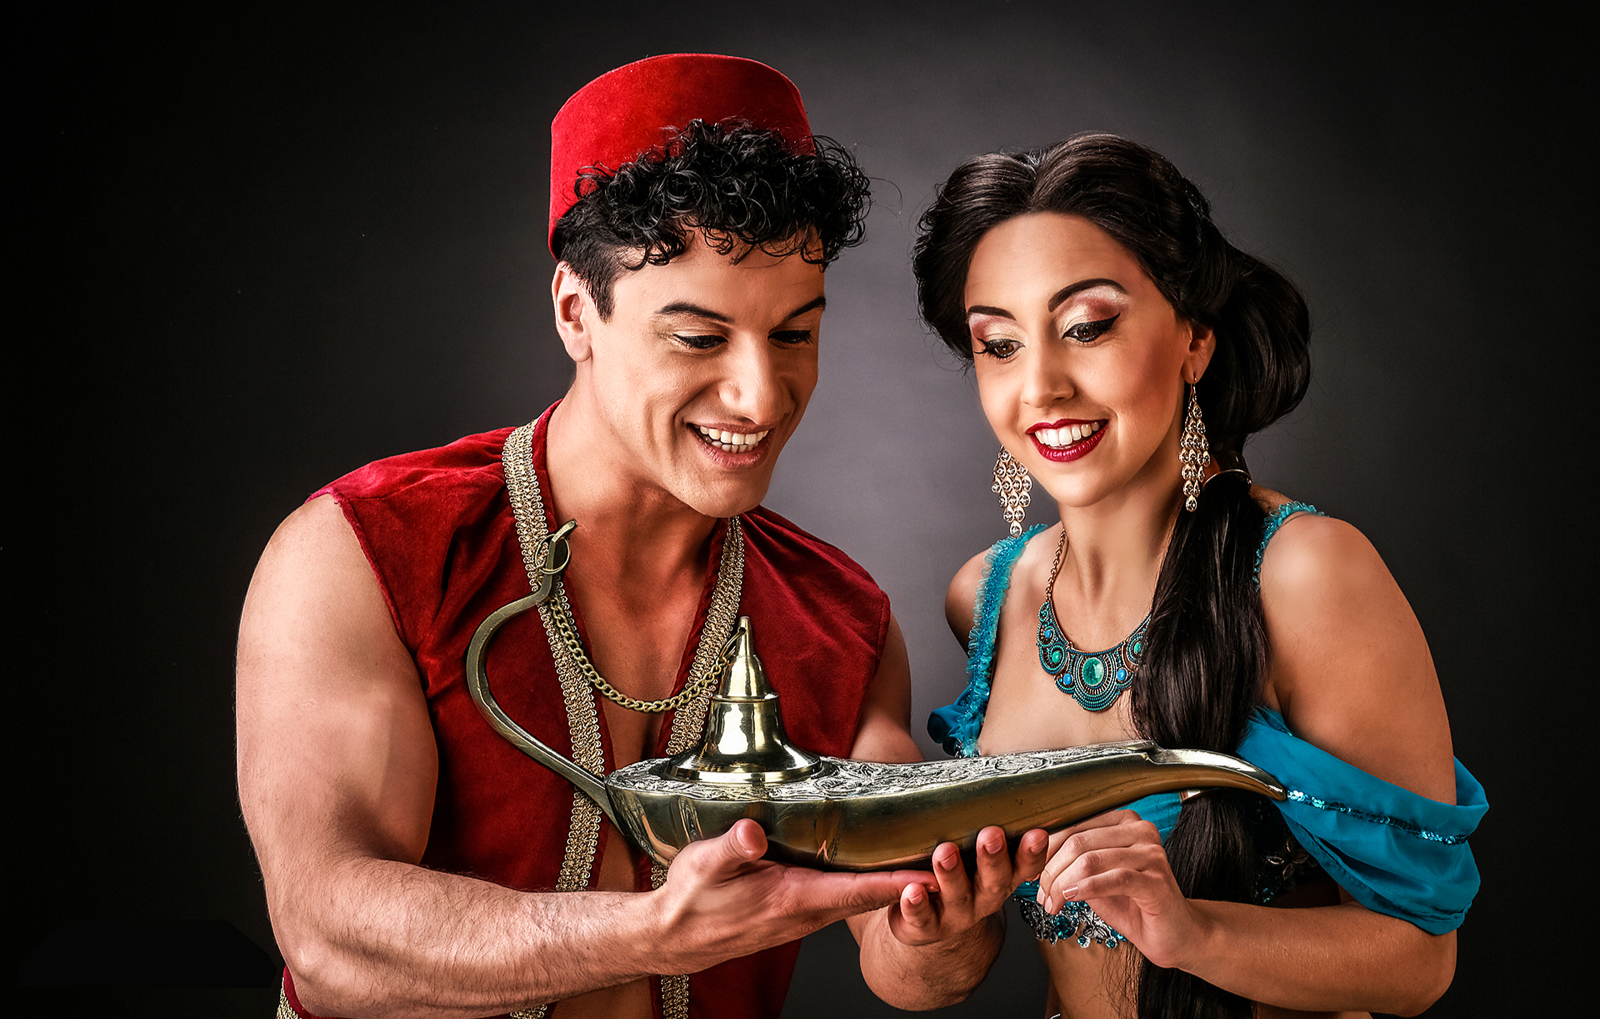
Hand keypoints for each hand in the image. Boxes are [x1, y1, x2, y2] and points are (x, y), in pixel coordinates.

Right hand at [653, 819, 933, 970]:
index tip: (937, 872)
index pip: (860, 890)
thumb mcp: (705, 865)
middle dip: (913, 877)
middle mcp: (809, 910)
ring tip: (932, 853)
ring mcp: (807, 913)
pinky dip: (871, 882)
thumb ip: (732, 848)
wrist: (677, 936)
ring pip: (862, 895)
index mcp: (794, 897)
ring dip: (896, 880)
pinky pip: (846, 895)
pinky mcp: (800, 909)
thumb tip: (753, 832)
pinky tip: (882, 863)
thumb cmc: (693, 900)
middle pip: (873, 893)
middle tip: (953, 853)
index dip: (900, 881)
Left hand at [885, 826, 1047, 946]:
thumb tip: (984, 777)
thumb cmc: (954, 873)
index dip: (1033, 852)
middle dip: (993, 858)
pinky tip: (911, 891)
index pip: (1024, 866)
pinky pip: (921, 918)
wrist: (929, 922)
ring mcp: (955, 915)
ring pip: (958, 897)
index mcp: (1000, 877)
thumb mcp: (970, 851)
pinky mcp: (925, 927)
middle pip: (995, 881)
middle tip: (990, 834)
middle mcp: (983, 898)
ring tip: (944, 853)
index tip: (1037, 832)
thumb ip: (977, 822)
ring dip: (952, 875)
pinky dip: (916, 905)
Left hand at [1035, 809, 1202, 968]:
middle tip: (1041, 894)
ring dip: (1062, 884)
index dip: (1046, 850)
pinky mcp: (1157, 880)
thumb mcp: (1095, 878)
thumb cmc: (1133, 905)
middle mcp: (1140, 830)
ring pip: (1091, 860)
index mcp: (1123, 821)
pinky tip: (1069, 898)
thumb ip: (1071, 862)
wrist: (1174, 935)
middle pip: (1078, 842)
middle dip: (1051, 870)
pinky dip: (1085, 888)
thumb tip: (1033, 855)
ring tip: (1052, 902)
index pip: (1073, 825)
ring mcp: (1151, 854)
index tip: (1031, 873)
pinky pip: (1113, 879)